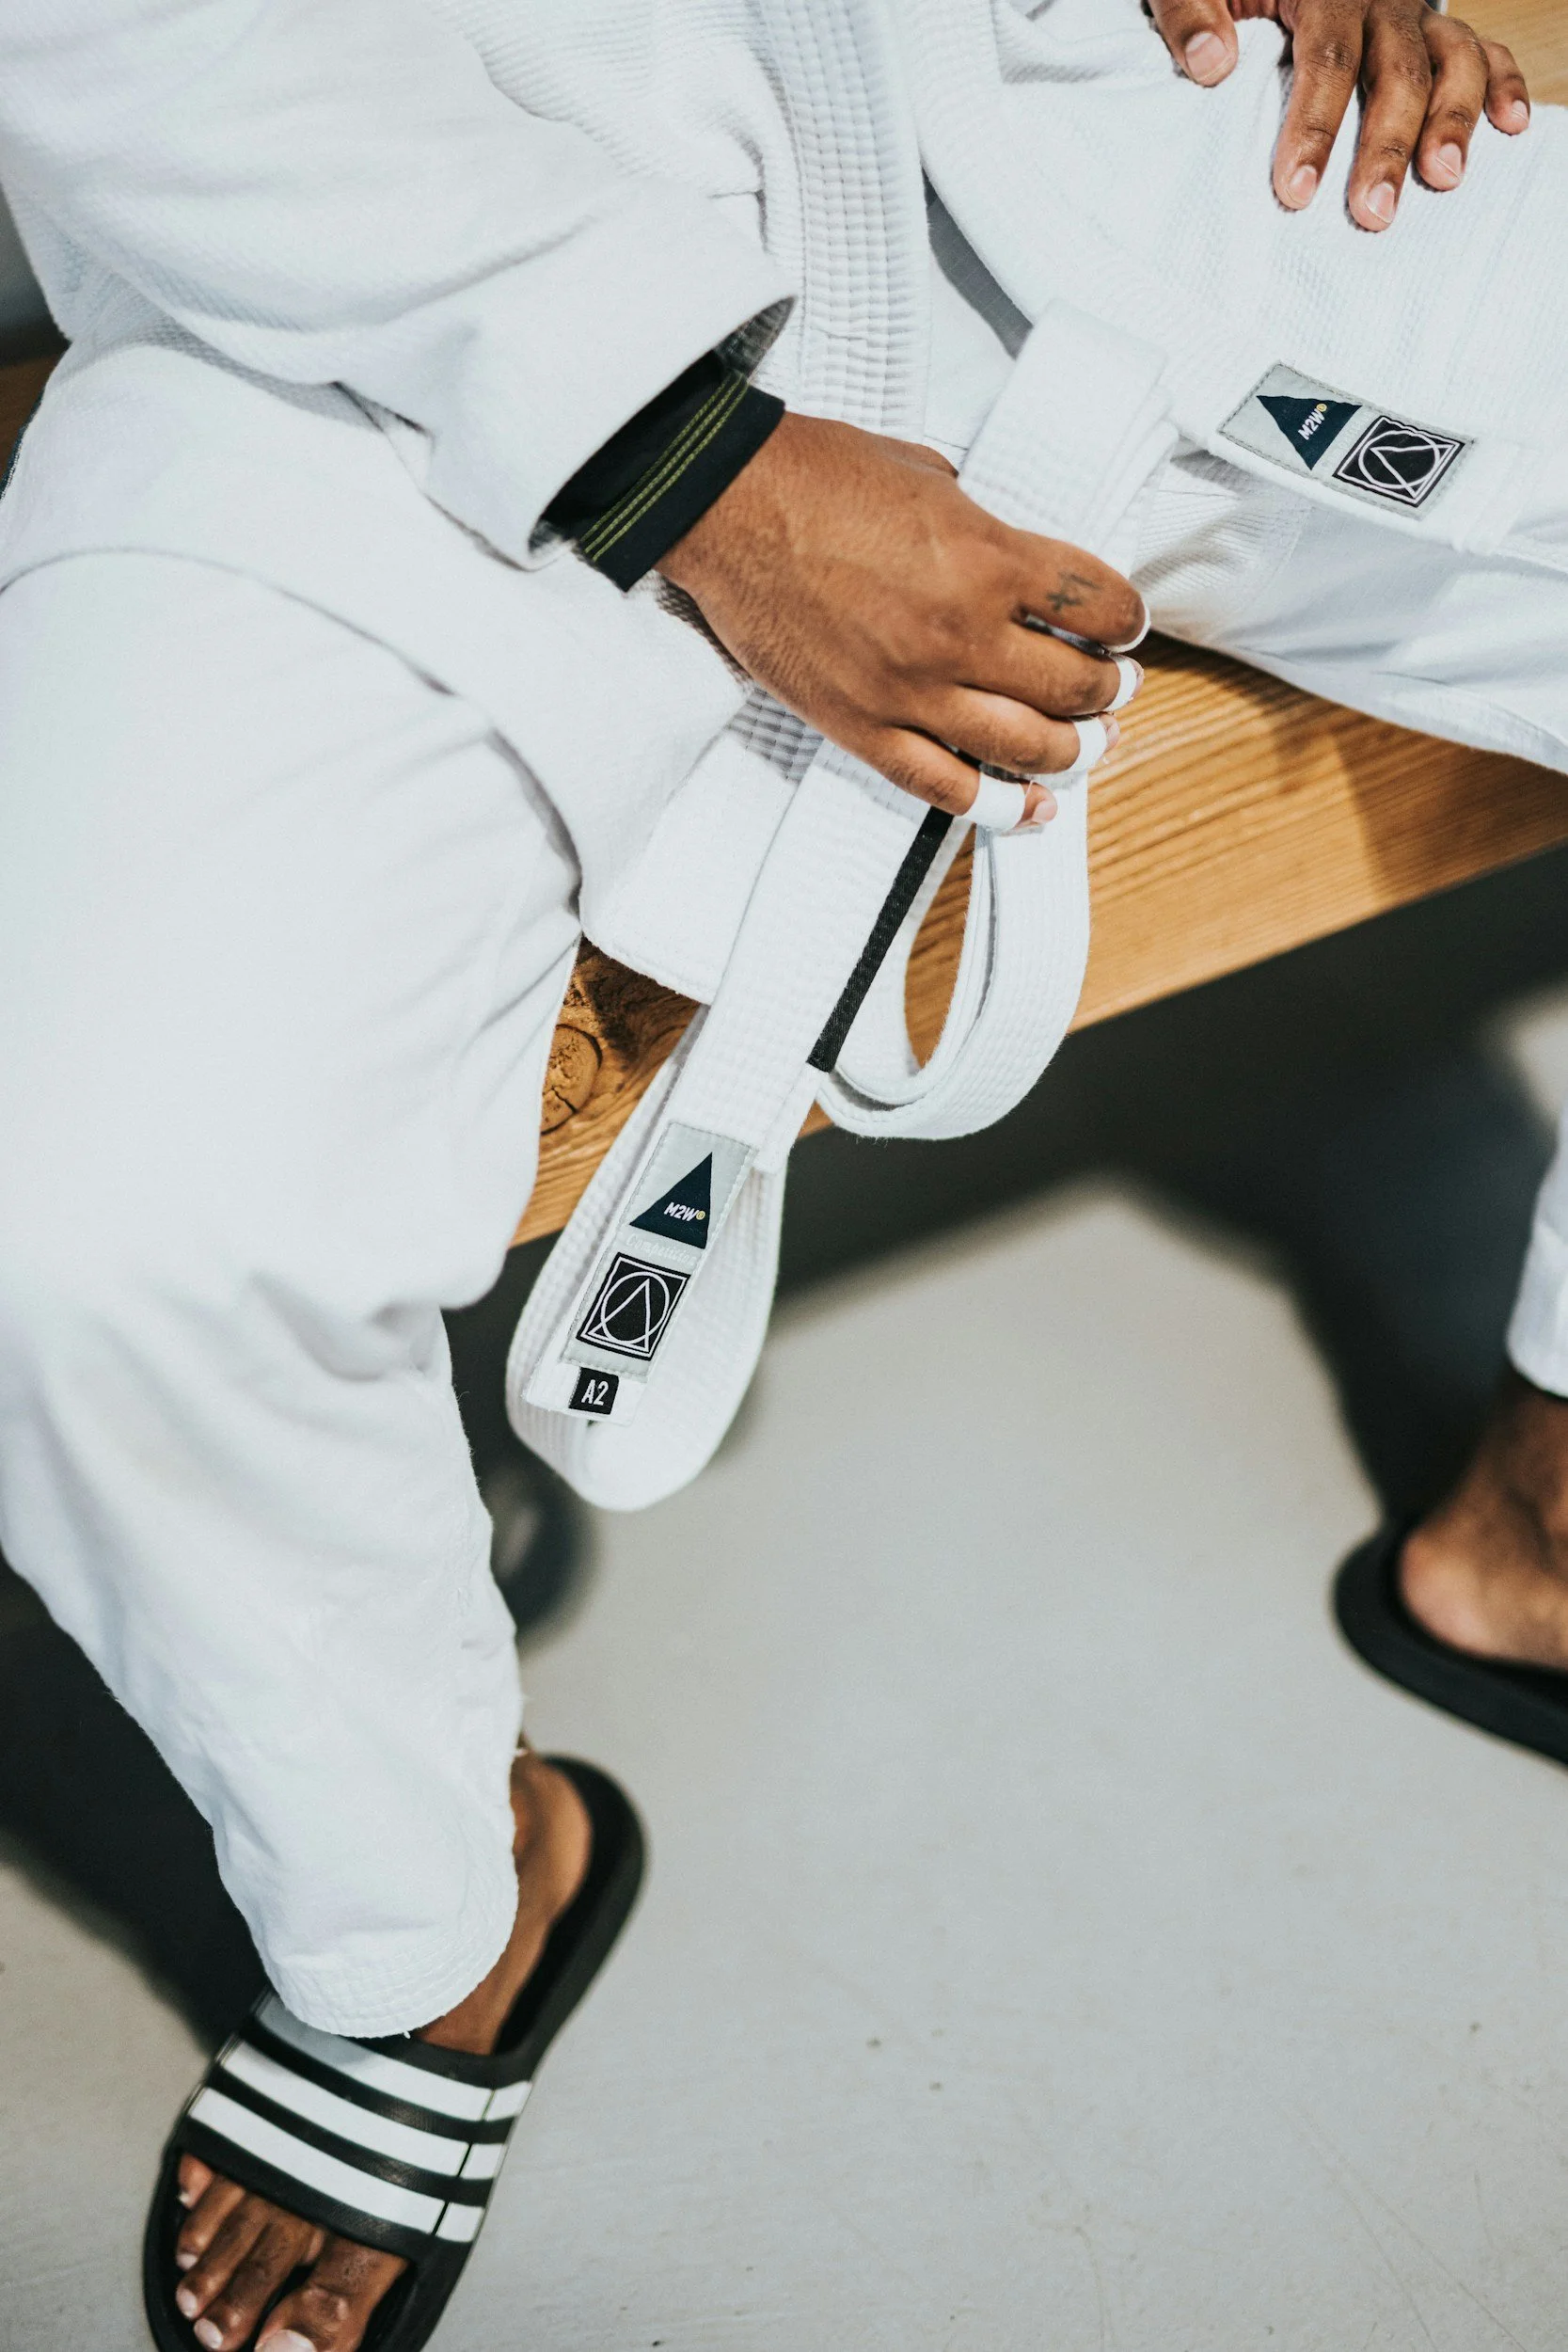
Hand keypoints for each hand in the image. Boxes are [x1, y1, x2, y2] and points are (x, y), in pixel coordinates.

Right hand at [657, 413, 1145, 819]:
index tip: (1127, 624)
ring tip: (1087, 744)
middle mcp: (959, 634)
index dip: (1127, 618)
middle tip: (1117, 687)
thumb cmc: (816, 475)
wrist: (727, 505)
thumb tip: (1014, 559)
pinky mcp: (863, 726)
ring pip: (1025, 747)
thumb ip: (982, 526)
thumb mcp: (928, 473)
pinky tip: (1030, 810)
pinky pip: (946, 786)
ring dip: (1072, 751)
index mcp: (987, 559)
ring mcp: (911, 690)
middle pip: (1076, 687)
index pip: (1098, 605)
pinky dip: (998, 805)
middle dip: (1110, 690)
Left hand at [1148, 0, 1530, 230]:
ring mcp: (1410, 14)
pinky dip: (1499, 83)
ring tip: (1444, 179)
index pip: (1326, 57)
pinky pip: (1478, 48)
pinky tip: (1510, 125)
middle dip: (1386, 146)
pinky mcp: (1430, 29)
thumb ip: (1190, 14)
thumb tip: (1211, 63)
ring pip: (1448, 60)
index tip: (1296, 190)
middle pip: (1395, 71)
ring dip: (1452, 121)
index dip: (1314, 125)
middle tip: (1373, 214)